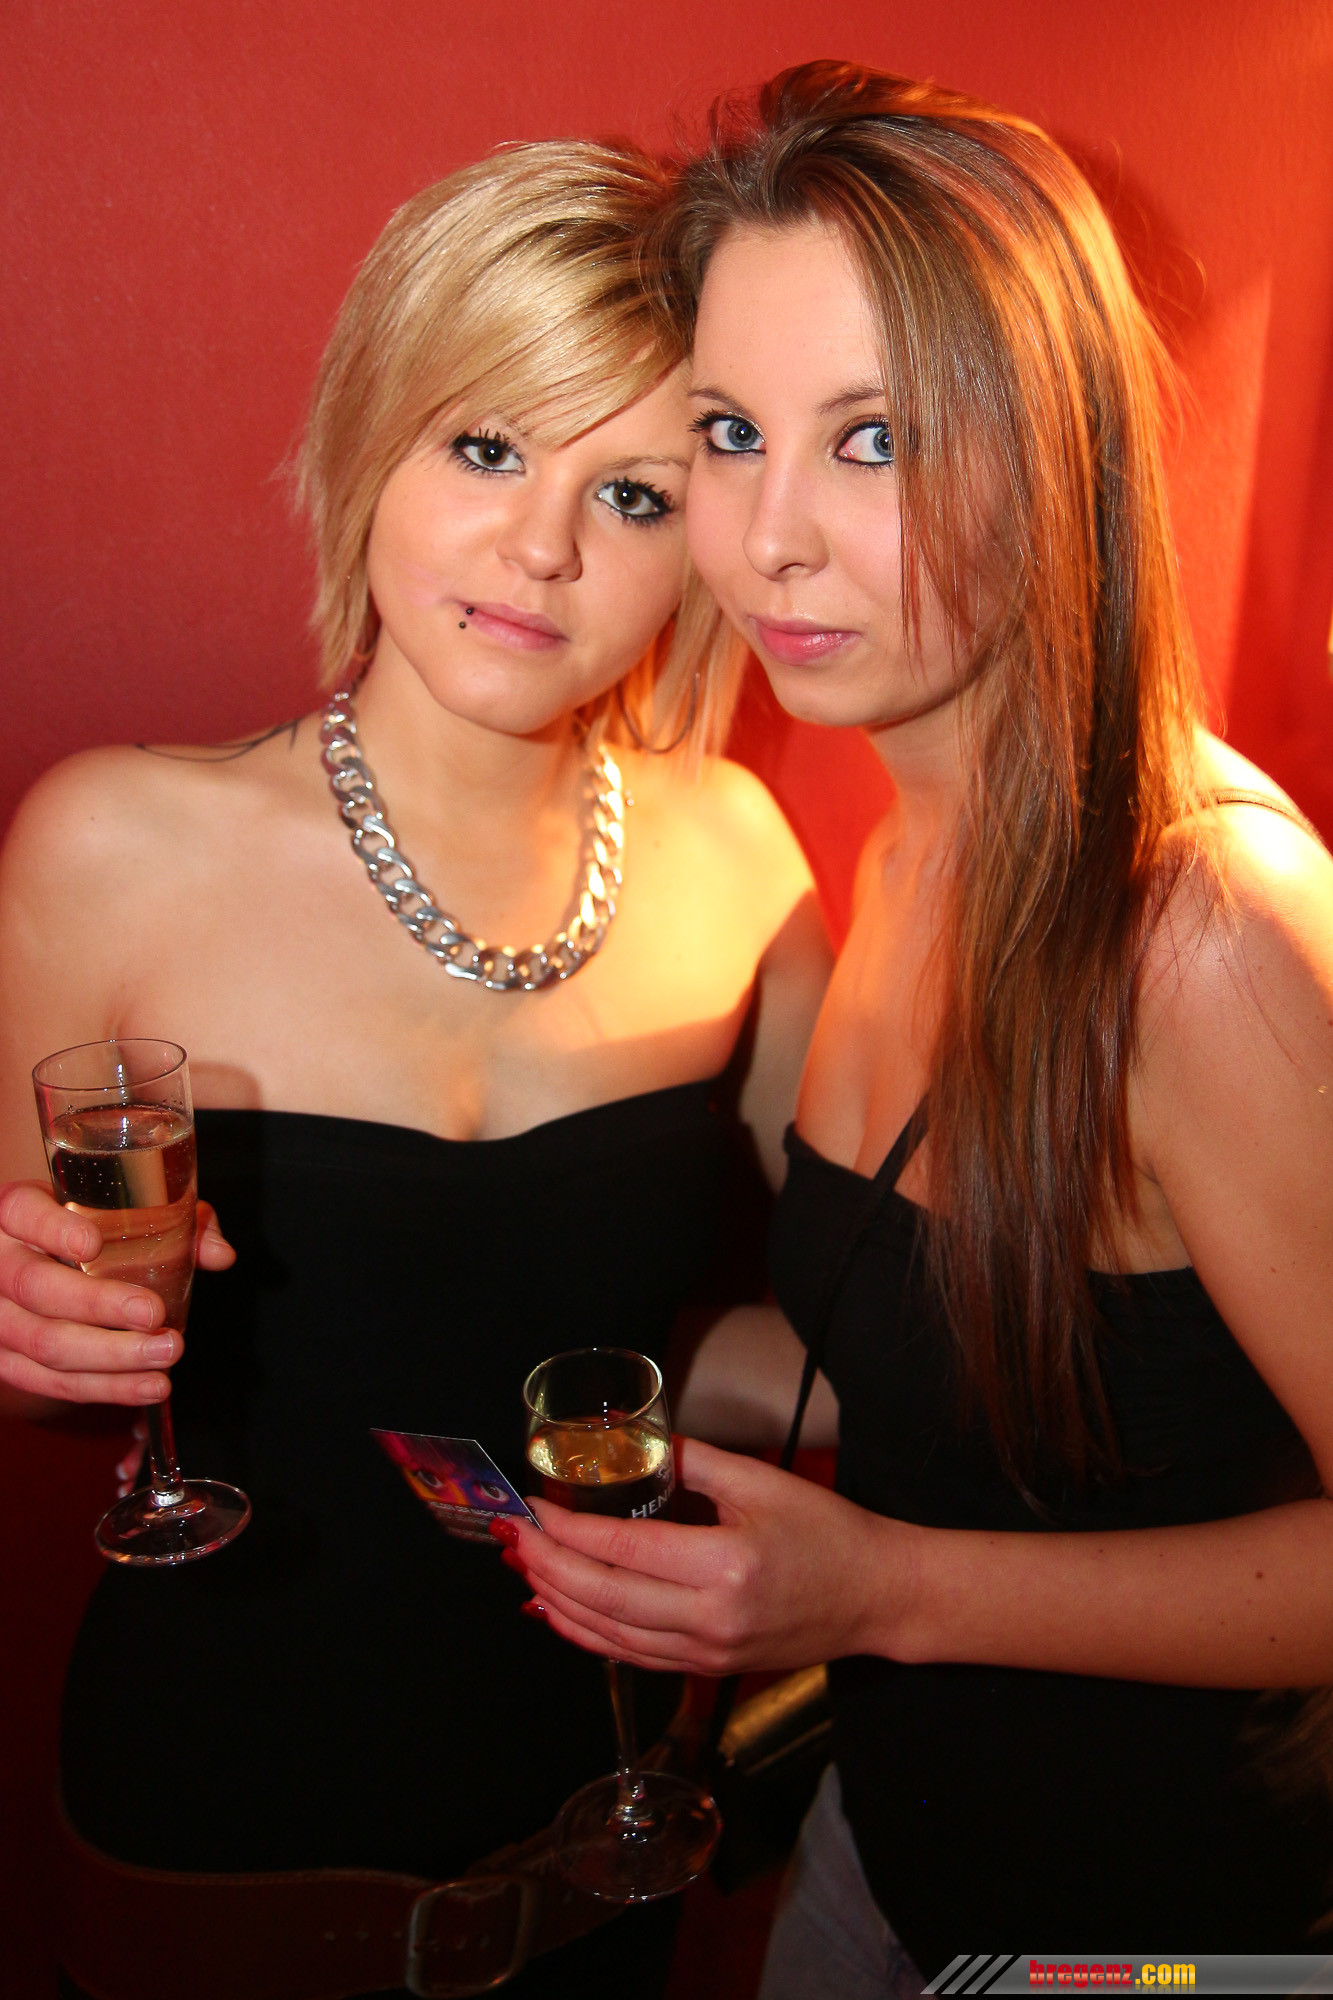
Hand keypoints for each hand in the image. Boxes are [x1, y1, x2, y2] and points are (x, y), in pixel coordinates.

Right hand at [0, 1181, 233, 1405]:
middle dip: (97, 1305)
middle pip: (33, 1286)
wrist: (38, 1263)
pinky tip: (147, 1387)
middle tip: (153, 1314)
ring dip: (109, 1357)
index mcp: (17, 1211)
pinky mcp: (7, 1360)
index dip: (53, 1230)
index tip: (92, 1246)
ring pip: (41, 1343)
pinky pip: (48, 1382)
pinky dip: (103, 1388)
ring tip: (166, 1354)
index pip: (22, 1213)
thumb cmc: (86, 1226)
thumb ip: (174, 1220)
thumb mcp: (119, 1209)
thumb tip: (220, 1253)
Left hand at [505, 1436, 914, 1674]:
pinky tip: (561, 1612)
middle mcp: (711, 1617)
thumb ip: (691, 1462)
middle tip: (513, 1537)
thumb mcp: (761, 1481)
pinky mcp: (708, 1669)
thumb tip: (634, 1442)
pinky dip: (588, 1636)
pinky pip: (633, 1657)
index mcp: (724, 1564)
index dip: (568, 1529)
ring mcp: (708, 1653)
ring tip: (524, 1570)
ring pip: (610, 1635)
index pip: (623, 1549)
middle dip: (548, 1566)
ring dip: (558, 1602)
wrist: (875, 1595)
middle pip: (604, 1598)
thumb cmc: (826, 1531)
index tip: (535, 1507)